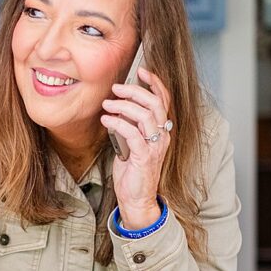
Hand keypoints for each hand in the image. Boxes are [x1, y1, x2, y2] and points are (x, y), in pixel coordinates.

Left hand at [100, 67, 171, 229]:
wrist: (137, 199)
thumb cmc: (133, 172)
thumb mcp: (132, 144)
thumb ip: (130, 126)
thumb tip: (118, 108)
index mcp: (161, 131)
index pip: (163, 101)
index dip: (155, 83)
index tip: (141, 71)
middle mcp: (162, 136)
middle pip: (154, 104)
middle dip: (135, 91)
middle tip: (117, 88)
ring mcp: (154, 147)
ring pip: (144, 116)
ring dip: (123, 106)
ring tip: (108, 104)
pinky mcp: (144, 156)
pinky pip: (132, 133)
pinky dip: (118, 122)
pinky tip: (106, 120)